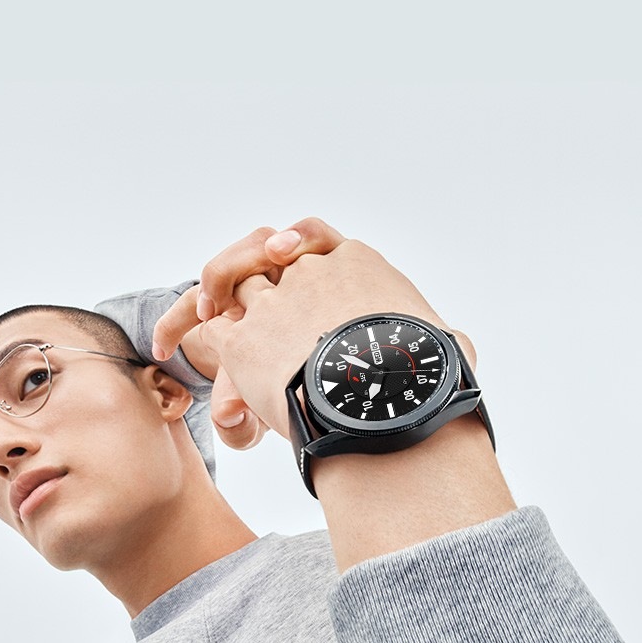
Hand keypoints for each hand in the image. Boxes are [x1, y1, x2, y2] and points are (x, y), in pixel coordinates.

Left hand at [170, 221, 467, 441]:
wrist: (380, 400)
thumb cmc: (422, 377)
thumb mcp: (447, 345)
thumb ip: (447, 339)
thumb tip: (460, 348)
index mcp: (361, 264)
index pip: (321, 243)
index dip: (303, 249)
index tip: (290, 259)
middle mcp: (313, 272)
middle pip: (273, 252)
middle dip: (254, 264)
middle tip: (237, 288)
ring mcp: (275, 300)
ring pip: (238, 280)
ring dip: (220, 290)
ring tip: (206, 309)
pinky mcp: (243, 335)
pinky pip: (211, 319)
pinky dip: (191, 324)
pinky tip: (181, 341)